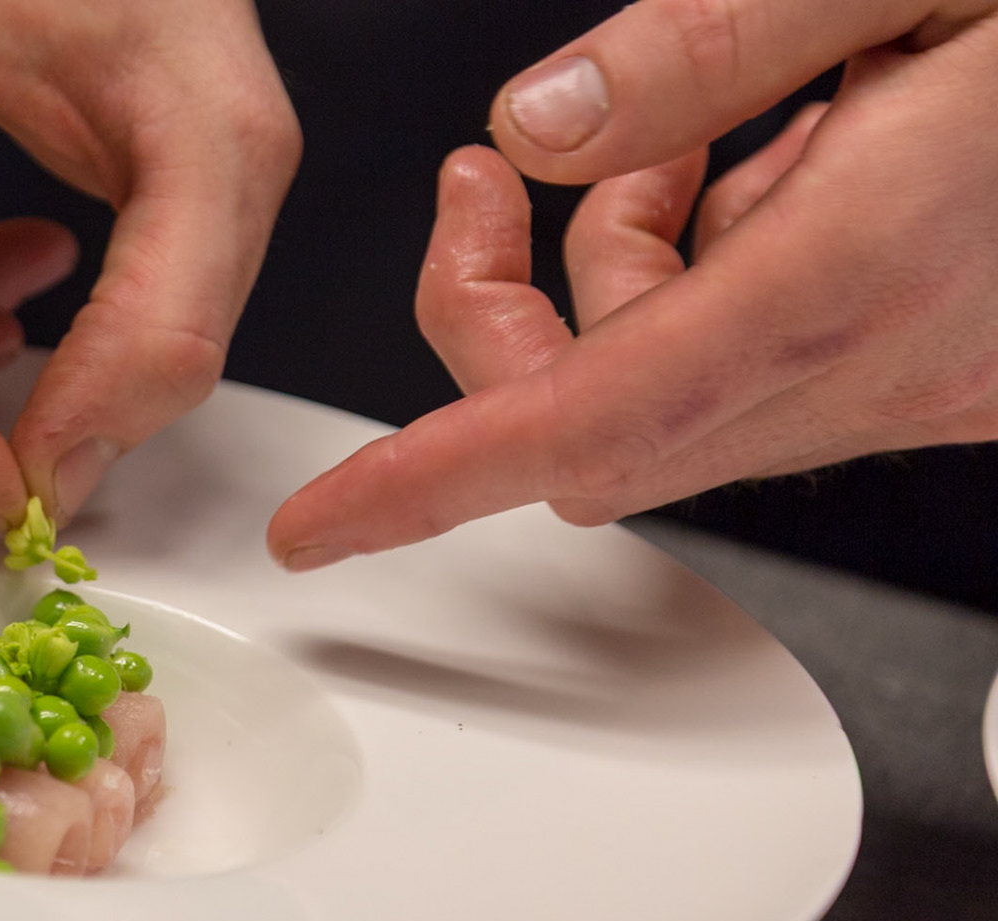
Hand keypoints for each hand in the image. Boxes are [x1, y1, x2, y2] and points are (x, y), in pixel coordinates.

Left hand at [268, 0, 997, 569]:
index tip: (328, 530)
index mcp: (852, 268)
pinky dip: (715, 277)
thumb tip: (539, 127)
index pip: (576, 425)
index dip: (428, 485)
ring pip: (679, 393)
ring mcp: (930, 377)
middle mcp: (886, 358)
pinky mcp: (960, 362)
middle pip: (597, 425)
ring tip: (679, 121)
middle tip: (483, 182)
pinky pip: (774, 360)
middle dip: (497, 324)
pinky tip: (782, 155)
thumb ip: (709, 45)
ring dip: (614, 280)